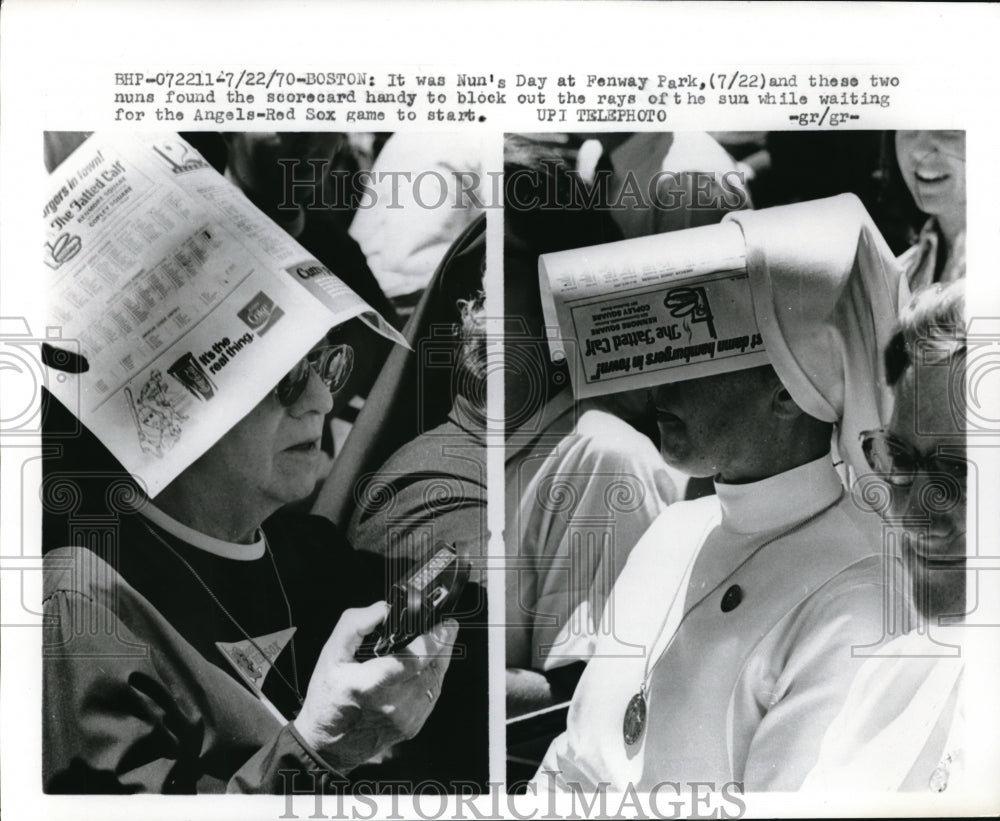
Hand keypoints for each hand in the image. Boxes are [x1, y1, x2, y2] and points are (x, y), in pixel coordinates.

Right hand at [293, 602, 457, 772]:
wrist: (327, 744)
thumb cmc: (328, 697)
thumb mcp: (331, 654)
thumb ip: (354, 625)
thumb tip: (383, 610)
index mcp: (370, 684)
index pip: (415, 658)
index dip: (435, 638)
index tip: (444, 622)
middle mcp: (392, 704)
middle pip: (432, 667)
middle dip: (443, 643)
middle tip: (446, 626)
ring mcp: (405, 719)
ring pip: (436, 680)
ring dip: (441, 659)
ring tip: (439, 642)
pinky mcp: (412, 727)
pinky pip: (432, 696)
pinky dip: (433, 678)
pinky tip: (428, 666)